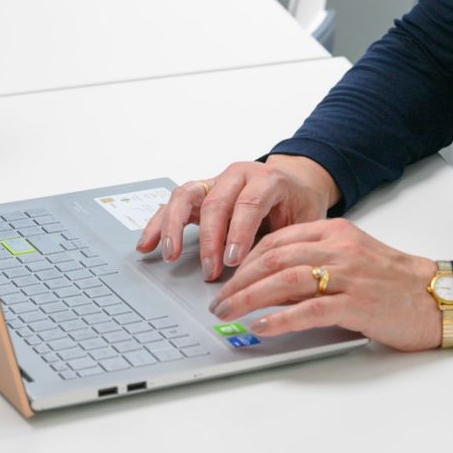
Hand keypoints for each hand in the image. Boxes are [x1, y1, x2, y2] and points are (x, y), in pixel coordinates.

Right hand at [135, 155, 340, 280]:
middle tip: (210, 270)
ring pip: (185, 195)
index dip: (238, 233)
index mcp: (268, 179)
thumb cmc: (300, 204)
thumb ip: (288, 243)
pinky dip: (159, 224)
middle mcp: (238, 175)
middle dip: (209, 240)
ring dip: (174, 227)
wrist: (296, 182)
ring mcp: (215, 181)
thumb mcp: (305, 222)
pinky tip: (147, 244)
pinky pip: (173, 204)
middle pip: (215, 202)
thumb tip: (274, 277)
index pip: (248, 203)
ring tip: (169, 254)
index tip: (232, 262)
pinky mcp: (200, 192)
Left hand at [206, 218, 445, 351]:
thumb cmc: (396, 283)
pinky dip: (280, 318)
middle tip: (219, 300)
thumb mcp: (353, 259)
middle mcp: (340, 248)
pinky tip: (261, 326)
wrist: (438, 298)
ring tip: (228, 313)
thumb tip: (273, 281)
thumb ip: (317, 262)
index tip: (230, 277)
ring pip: (285, 279)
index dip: (246, 260)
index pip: (278, 239)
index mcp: (336, 232)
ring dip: (249, 298)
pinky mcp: (358, 304)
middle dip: (239, 280)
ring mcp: (349, 275)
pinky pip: (309, 309)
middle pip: (274, 257)